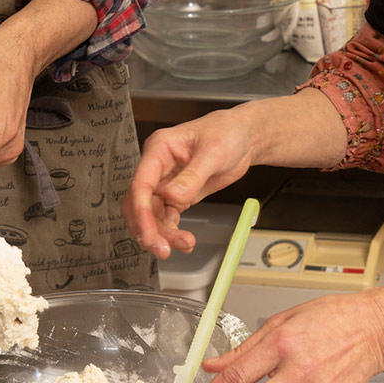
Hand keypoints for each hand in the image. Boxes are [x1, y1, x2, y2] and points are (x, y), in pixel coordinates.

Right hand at [124, 108, 258, 257]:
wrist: (243, 138)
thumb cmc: (227, 133)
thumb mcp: (214, 152)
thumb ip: (193, 176)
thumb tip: (173, 196)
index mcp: (159, 148)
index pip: (141, 183)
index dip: (141, 211)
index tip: (148, 233)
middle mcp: (158, 167)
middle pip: (140, 203)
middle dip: (147, 228)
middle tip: (162, 249)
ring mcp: (166, 182)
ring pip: (152, 215)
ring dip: (163, 234)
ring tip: (185, 244)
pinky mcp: (177, 195)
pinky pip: (167, 218)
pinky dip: (172, 232)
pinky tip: (185, 241)